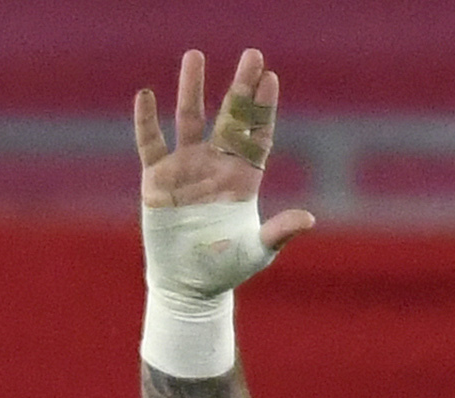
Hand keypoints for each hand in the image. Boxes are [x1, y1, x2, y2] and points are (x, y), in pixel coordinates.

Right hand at [136, 46, 317, 267]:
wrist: (186, 285)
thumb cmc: (225, 269)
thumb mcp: (256, 252)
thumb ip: (279, 232)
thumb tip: (309, 219)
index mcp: (243, 177)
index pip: (257, 134)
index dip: (263, 108)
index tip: (270, 78)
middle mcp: (216, 164)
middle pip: (230, 117)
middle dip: (240, 87)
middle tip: (253, 55)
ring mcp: (186, 168)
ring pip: (189, 119)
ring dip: (191, 88)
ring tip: (195, 55)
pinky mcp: (157, 179)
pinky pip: (151, 143)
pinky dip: (147, 121)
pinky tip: (146, 95)